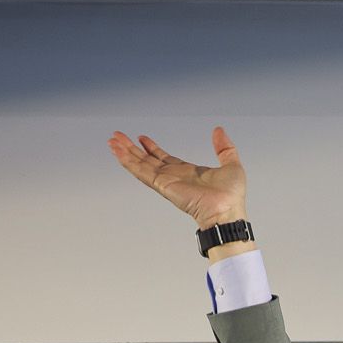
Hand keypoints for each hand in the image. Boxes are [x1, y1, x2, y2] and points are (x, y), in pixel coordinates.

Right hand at [108, 127, 246, 228]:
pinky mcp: (162, 185)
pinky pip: (142, 171)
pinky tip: (118, 153)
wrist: (227, 211)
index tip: (142, 138)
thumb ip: (224, 147)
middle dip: (132, 149)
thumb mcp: (231, 164)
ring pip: (140, 165)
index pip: (164, 158)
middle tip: (118, 138)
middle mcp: (173, 177)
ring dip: (125, 153)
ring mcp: (166, 181)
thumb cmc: (231, 197)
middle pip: (147, 160)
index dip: (152, 148)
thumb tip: (219, 131)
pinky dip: (129, 162)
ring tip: (112, 142)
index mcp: (187, 172)